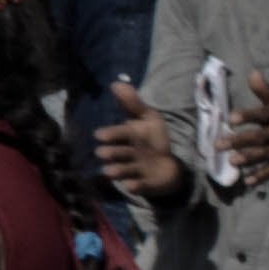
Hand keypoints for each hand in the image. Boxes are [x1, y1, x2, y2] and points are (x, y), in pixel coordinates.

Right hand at [93, 78, 189, 205]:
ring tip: (110, 171)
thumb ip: (133, 103)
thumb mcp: (148, 118)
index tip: (100, 135)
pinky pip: (141, 186)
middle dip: (112, 153)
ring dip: (118, 170)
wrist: (168, 165)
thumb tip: (116, 83)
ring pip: (125, 170)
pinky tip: (131, 185)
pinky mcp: (145, 184)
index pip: (119, 134)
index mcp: (129, 137)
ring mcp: (136, 170)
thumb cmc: (154, 139)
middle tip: (102, 153)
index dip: (111, 134)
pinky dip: (136, 186)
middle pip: (119, 153)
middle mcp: (129, 154)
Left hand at [221, 69, 268, 187]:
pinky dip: (263, 176)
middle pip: (261, 136)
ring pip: (267, 154)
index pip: (264, 114)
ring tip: (232, 161)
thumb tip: (252, 73)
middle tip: (218, 145)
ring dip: (249, 159)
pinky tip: (248, 181)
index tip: (231, 119)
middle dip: (239, 141)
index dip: (248, 116)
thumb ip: (265, 91)